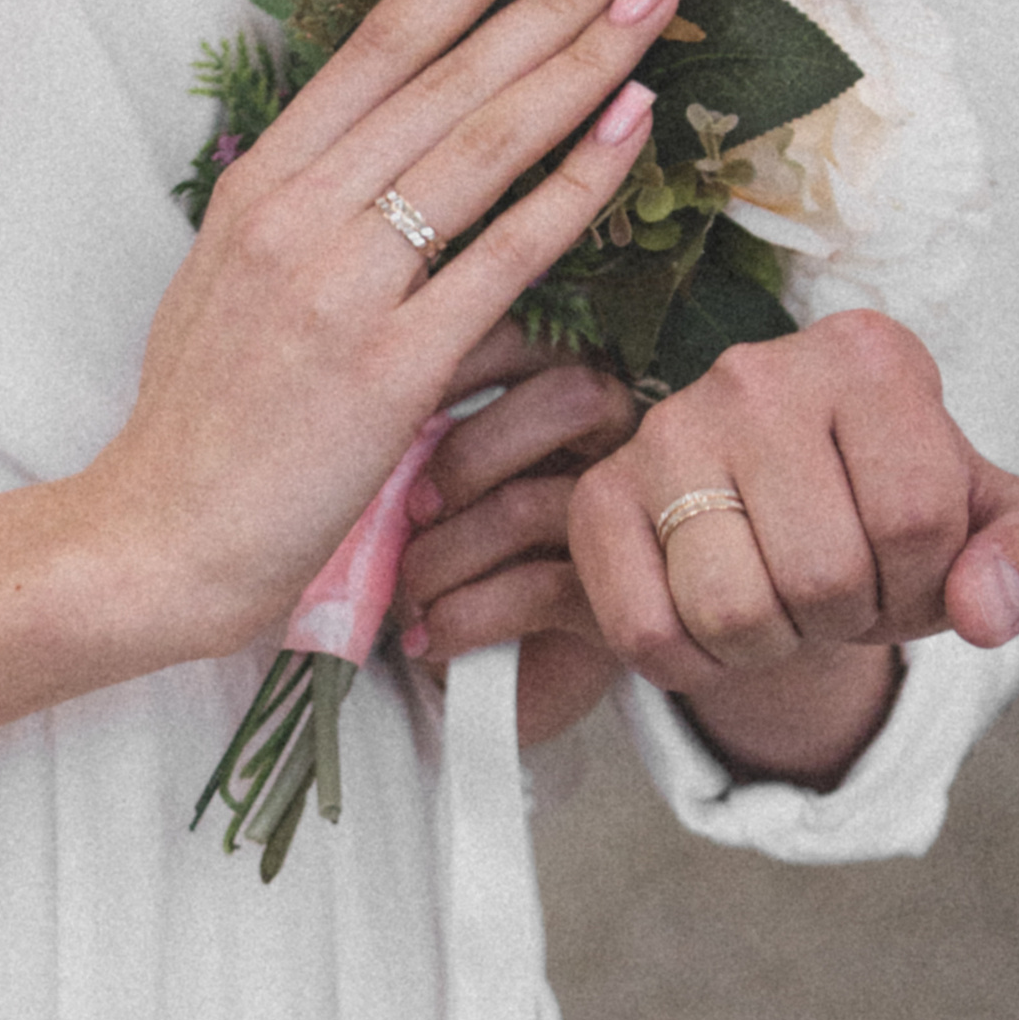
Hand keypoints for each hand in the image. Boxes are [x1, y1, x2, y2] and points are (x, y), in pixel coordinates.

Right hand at [85, 0, 680, 658]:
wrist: (159, 538)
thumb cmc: (206, 422)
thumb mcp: (236, 282)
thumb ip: (311, 213)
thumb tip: (400, 165)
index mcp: (263, 181)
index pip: (382, 43)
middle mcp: (300, 212)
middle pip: (449, 72)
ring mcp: (345, 282)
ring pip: (485, 143)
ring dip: (580, 60)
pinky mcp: (395, 364)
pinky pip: (506, 255)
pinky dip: (575, 184)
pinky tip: (631, 127)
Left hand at [396, 324, 637, 744]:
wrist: (482, 676)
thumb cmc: (445, 555)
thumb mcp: (429, 474)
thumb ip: (428, 410)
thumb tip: (390, 374)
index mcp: (573, 394)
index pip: (539, 343)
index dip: (466, 363)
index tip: (397, 405)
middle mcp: (617, 450)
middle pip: (569, 399)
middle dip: (472, 450)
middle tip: (414, 506)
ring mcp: (628, 528)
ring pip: (530, 502)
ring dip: (442, 554)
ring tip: (406, 591)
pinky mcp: (617, 607)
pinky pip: (537, 589)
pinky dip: (462, 615)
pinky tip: (428, 638)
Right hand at [567, 310, 1018, 786]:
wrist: (784, 513)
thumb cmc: (893, 509)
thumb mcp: (991, 525)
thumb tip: (985, 611)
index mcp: (871, 355)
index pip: (916, 516)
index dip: (925, 584)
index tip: (906, 566)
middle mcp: (758, 370)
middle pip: (823, 573)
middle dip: (847, 619)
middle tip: (839, 591)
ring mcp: (668, 427)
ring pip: (733, 609)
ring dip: (774, 645)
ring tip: (782, 599)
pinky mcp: (600, 496)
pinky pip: (650, 633)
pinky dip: (697, 664)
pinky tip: (716, 617)